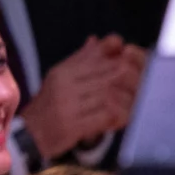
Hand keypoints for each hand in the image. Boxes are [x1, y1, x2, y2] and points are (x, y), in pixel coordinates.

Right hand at [25, 35, 142, 155]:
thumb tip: (96, 39)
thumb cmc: (50, 105)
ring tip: (137, 103)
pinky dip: (119, 117)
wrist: (29, 135)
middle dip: (132, 79)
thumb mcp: (60, 78)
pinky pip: (105, 116)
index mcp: (64, 71)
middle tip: (144, 85)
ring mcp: (68, 105)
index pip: (99, 56)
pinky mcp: (73, 126)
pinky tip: (125, 118)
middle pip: (110, 74)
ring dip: (129, 100)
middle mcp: (65, 85)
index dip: (122, 58)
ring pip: (111, 95)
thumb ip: (81, 60)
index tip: (135, 64)